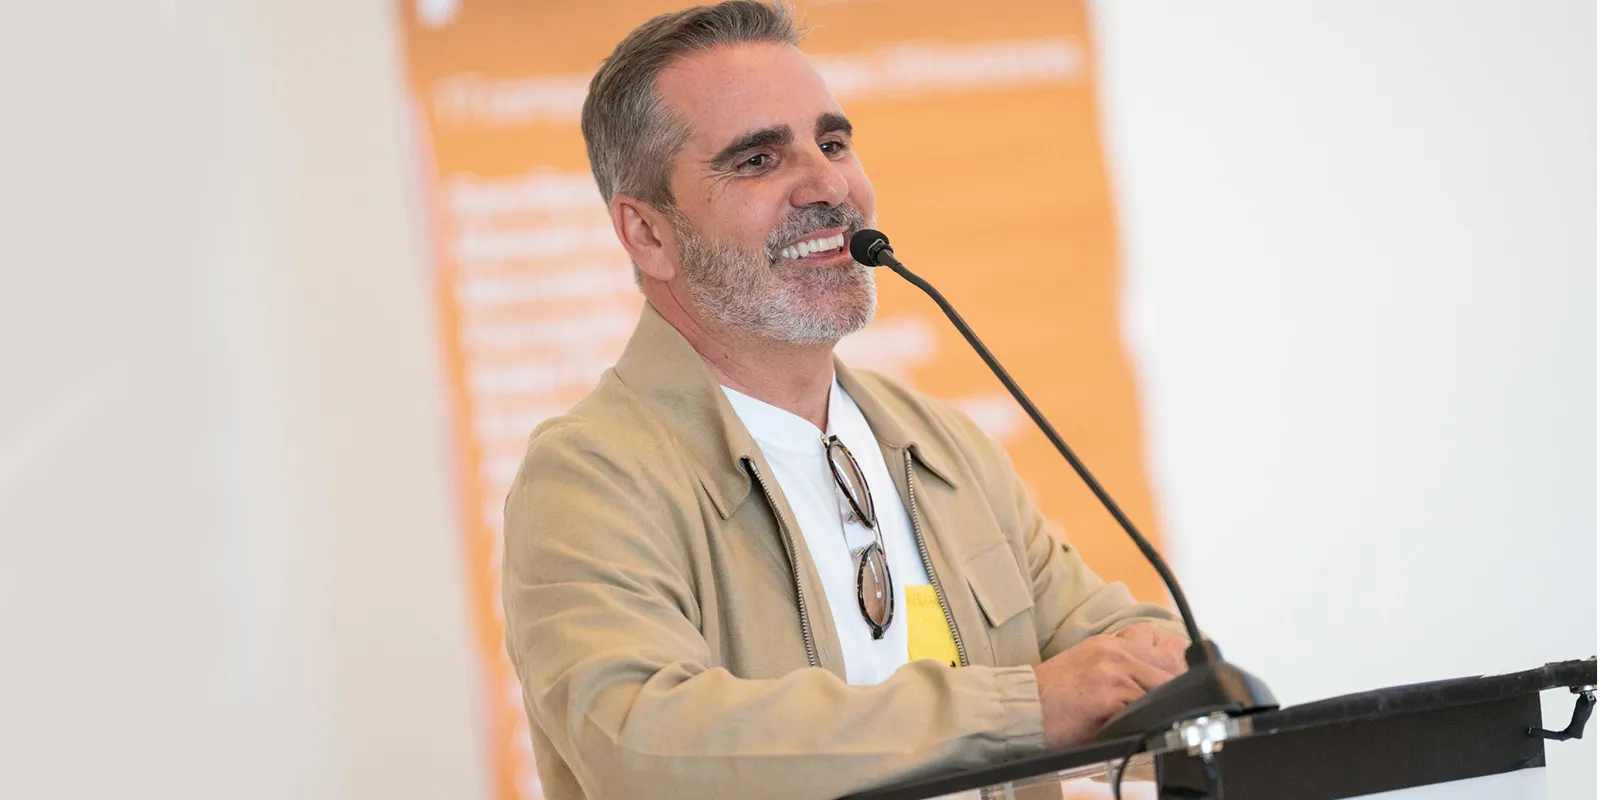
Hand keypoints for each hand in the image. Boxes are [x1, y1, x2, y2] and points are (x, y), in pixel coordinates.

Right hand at [1032, 629, 1186, 747]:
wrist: (1024, 707)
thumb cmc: (1052, 694)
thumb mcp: (1086, 664)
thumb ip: (1118, 664)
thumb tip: (1152, 680)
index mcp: (1109, 643)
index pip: (1159, 642)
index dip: (1174, 663)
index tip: (1177, 678)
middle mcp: (1114, 652)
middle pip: (1168, 666)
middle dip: (1174, 688)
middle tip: (1174, 705)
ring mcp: (1113, 672)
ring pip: (1162, 687)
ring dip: (1160, 706)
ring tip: (1154, 718)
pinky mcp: (1110, 696)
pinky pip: (1145, 708)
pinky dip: (1145, 719)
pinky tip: (1136, 725)